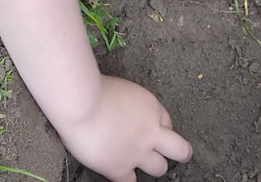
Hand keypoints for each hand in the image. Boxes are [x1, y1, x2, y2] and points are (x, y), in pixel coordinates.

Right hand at [57, 75, 191, 181]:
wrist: (80, 102)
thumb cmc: (93, 89)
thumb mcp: (121, 88)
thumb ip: (129, 105)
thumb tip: (124, 112)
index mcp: (150, 106)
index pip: (167, 122)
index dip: (160, 127)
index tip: (152, 129)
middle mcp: (150, 130)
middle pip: (179, 149)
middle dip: (179, 153)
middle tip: (176, 154)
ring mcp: (138, 152)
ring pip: (160, 168)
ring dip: (152, 166)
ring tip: (142, 163)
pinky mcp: (120, 168)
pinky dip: (126, 178)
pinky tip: (121, 172)